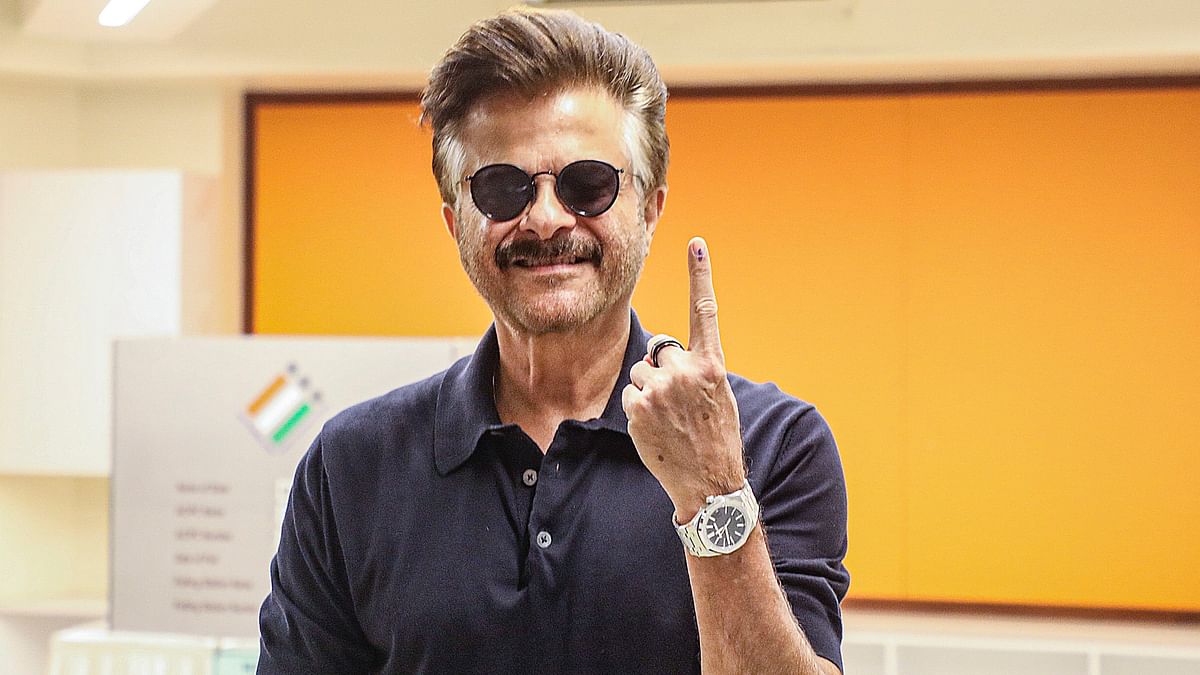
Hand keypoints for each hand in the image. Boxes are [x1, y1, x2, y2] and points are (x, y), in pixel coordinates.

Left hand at [622, 237, 744, 519]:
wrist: (709, 485)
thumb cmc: (716, 440)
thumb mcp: (717, 398)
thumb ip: (694, 369)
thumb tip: (660, 355)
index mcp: (712, 366)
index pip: (704, 312)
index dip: (700, 275)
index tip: (696, 243)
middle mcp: (686, 372)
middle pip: (659, 350)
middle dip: (663, 370)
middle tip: (680, 404)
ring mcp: (660, 389)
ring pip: (641, 373)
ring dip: (649, 391)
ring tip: (670, 420)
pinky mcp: (637, 407)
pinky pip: (630, 395)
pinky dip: (639, 411)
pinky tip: (656, 429)